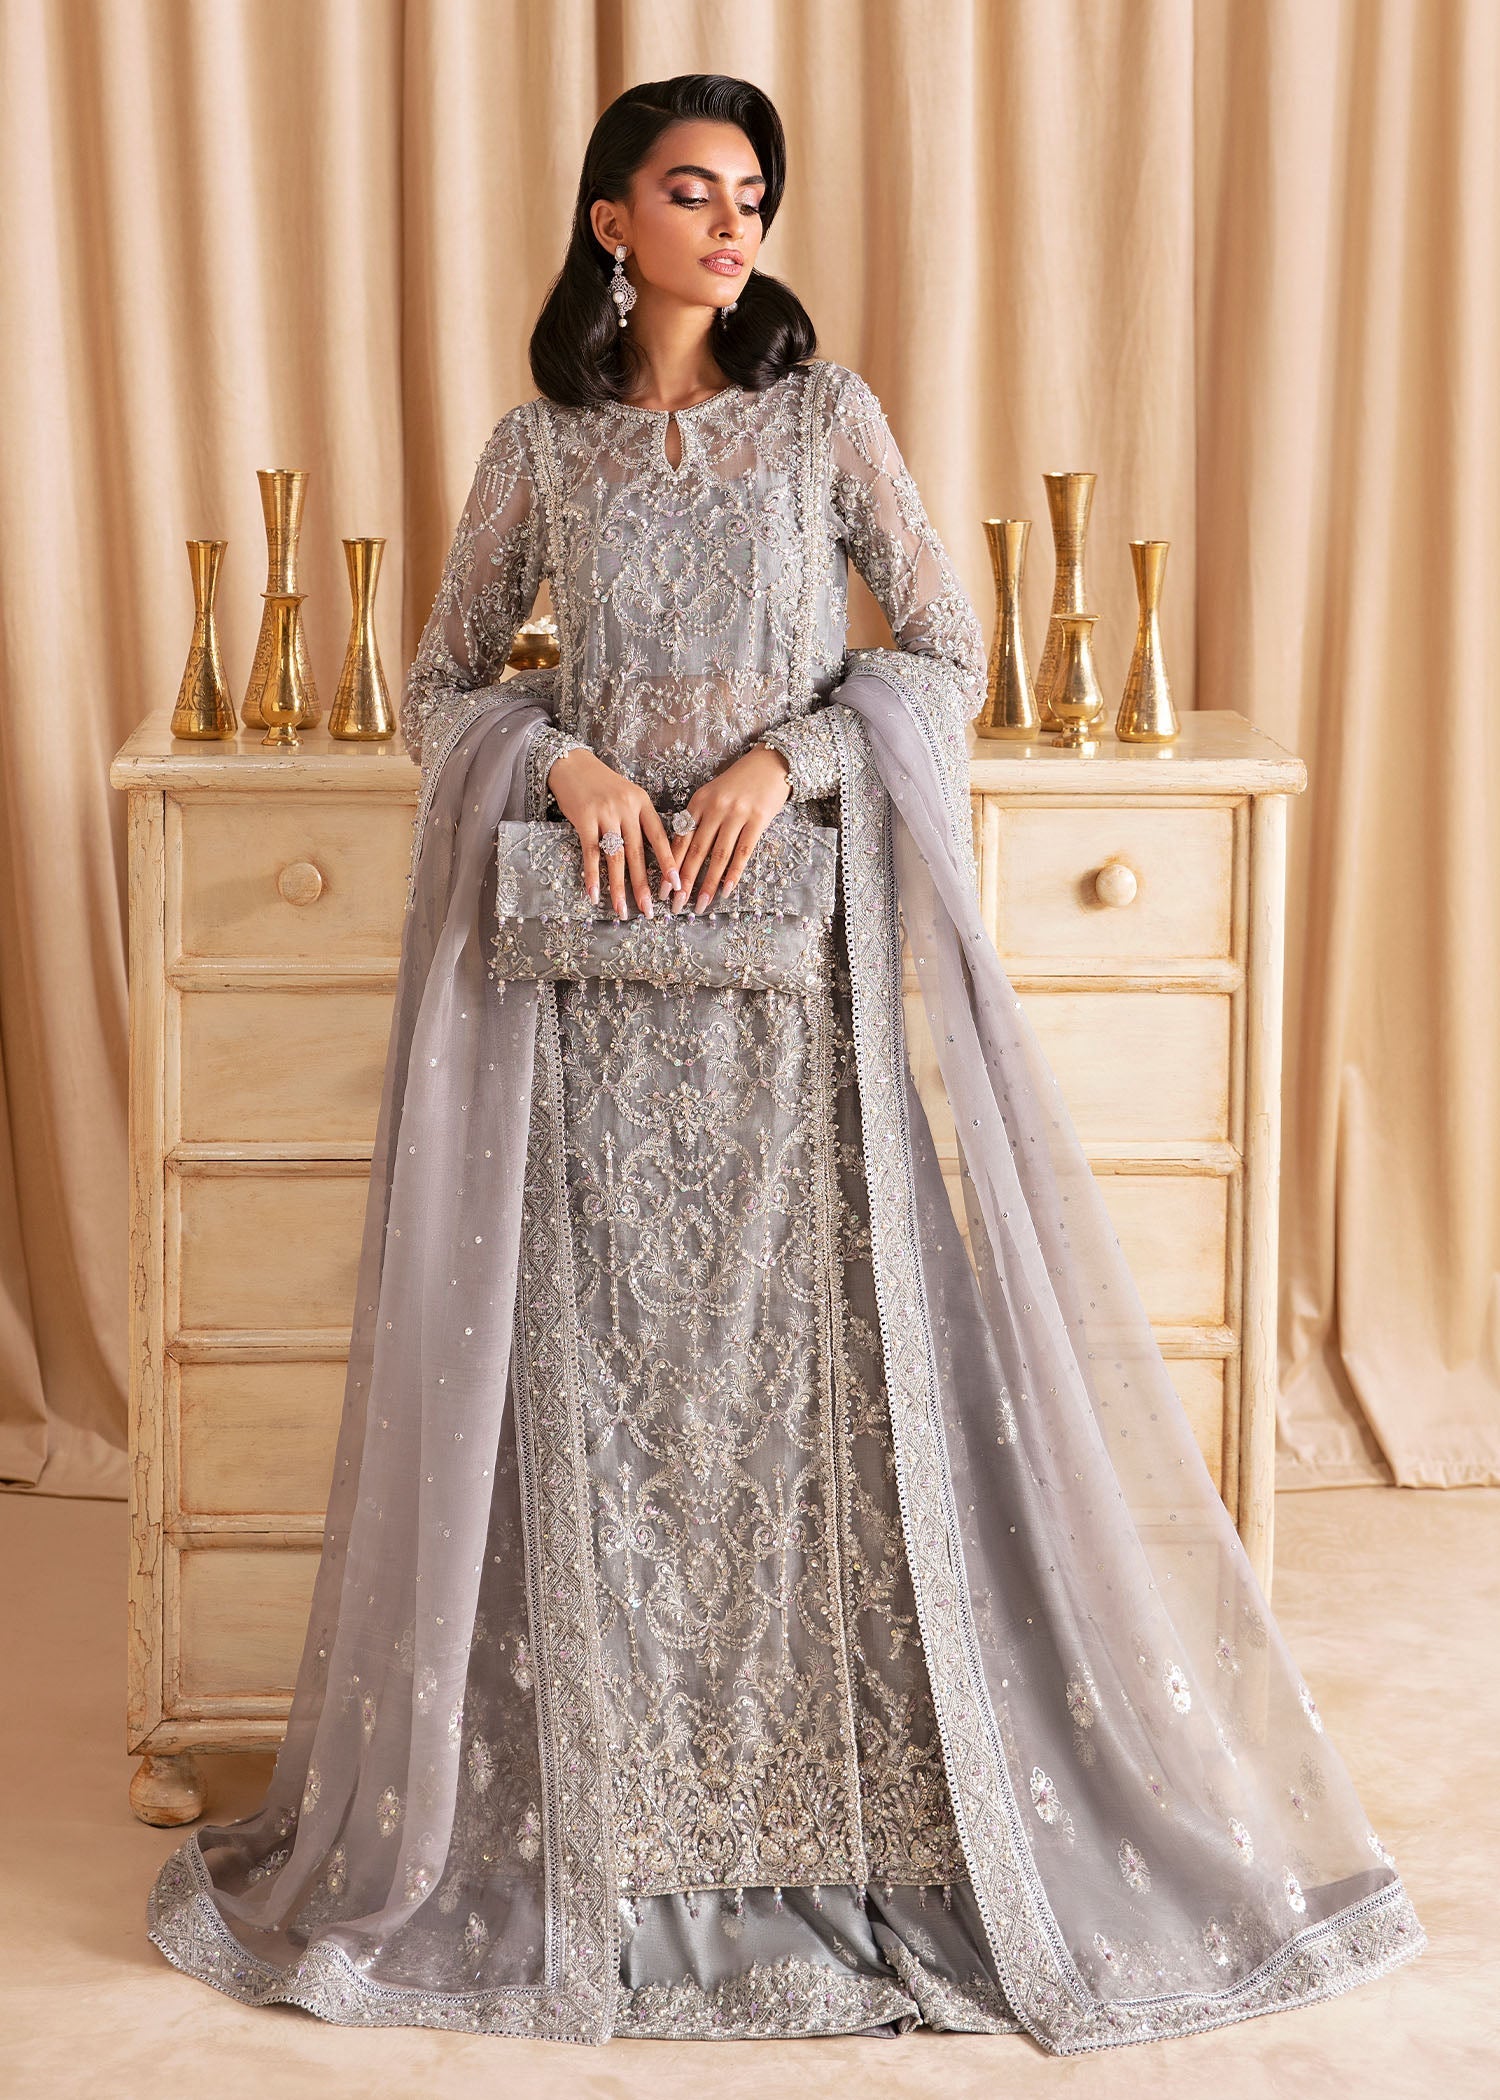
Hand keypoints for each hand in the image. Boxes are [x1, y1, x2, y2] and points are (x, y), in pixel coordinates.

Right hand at [546, 747, 681, 918]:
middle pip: (638, 852)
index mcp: (642, 802)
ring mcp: (605, 813)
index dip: (668, 862)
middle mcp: (626, 807)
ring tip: (621, 910)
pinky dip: (592, 876)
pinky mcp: (583, 818)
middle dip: (643, 885)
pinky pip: (590, 853)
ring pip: (615, 856)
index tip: (676, 885)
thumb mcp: (628, 795)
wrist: (571, 763)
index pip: (660, 836)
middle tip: (649, 910)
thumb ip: (639, 820)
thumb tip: (652, 855)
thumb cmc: (601, 784)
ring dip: (618, 887)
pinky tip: (594, 895)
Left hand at [667, 745, 792, 914]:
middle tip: (676, 905)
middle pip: (696, 851)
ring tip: (700, 905)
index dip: (670, 867)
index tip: (662, 889)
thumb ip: (698, 819)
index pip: (680, 840)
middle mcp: (715, 808)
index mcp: (698, 802)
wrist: (770, 764)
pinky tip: (726, 890)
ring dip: (708, 884)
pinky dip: (734, 873)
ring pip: (718, 856)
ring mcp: (737, 814)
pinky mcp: (758, 820)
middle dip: (685, 882)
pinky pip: (743, 852)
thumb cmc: (738, 783)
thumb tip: (682, 855)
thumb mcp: (712, 795)